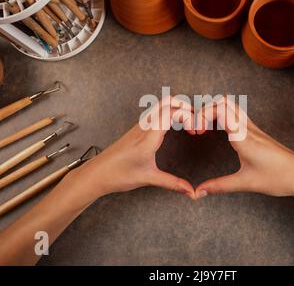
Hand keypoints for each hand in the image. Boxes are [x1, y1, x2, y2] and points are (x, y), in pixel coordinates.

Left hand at [67, 97, 195, 199]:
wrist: (96, 173)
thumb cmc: (118, 174)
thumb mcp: (148, 178)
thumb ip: (173, 183)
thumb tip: (191, 192)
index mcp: (148, 137)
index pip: (171, 112)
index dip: (188, 116)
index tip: (195, 131)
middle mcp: (144, 126)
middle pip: (168, 101)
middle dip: (186, 107)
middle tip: (196, 123)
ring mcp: (140, 125)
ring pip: (161, 104)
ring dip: (178, 109)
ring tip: (188, 125)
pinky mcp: (138, 128)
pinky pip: (156, 113)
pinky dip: (170, 114)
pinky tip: (174, 128)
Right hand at [195, 98, 293, 199]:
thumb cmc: (279, 178)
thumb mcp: (246, 183)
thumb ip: (219, 186)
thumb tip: (197, 192)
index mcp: (244, 137)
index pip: (220, 109)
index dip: (202, 115)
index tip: (196, 131)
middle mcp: (248, 128)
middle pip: (223, 101)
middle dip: (204, 110)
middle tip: (197, 129)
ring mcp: (253, 128)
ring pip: (231, 105)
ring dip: (214, 111)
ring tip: (204, 129)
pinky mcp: (256, 132)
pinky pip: (236, 115)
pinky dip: (222, 116)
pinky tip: (218, 132)